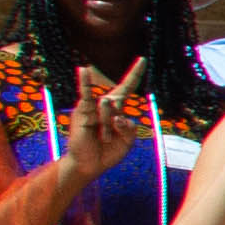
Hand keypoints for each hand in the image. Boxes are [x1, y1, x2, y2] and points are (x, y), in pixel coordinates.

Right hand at [52, 65, 146, 196]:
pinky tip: (83, 70)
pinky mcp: (82, 112)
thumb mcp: (127, 142)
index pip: (127, 87)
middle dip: (117, 125)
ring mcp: (92, 108)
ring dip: (108, 129)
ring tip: (102, 139)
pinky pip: (86, 96)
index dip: (134, 73)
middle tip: (108, 139)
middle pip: (119, 104)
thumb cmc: (108, 152)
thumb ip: (130, 129)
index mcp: (117, 109)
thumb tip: (118, 116)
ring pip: (109, 110)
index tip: (142, 59)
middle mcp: (104, 105)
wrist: (91, 165)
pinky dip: (85, 83)